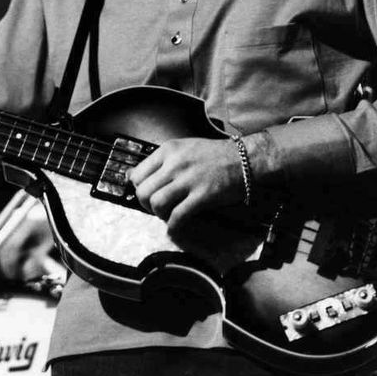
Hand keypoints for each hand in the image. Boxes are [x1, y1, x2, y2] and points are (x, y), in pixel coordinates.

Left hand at [127, 137, 241, 236]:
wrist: (245, 159)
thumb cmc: (213, 155)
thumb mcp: (182, 148)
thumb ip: (160, 161)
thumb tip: (132, 176)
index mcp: (167, 150)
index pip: (137, 174)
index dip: (138, 188)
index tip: (146, 194)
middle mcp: (175, 164)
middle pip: (143, 191)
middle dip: (145, 204)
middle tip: (154, 207)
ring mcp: (188, 180)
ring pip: (157, 203)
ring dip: (158, 214)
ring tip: (166, 215)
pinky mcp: (202, 195)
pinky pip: (178, 215)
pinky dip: (173, 225)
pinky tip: (175, 227)